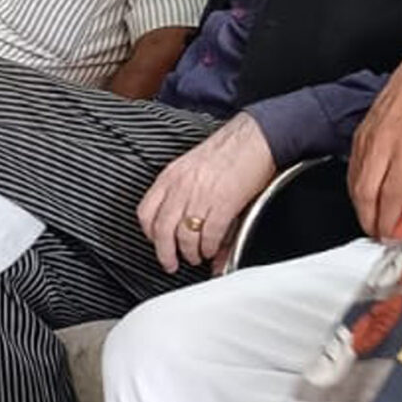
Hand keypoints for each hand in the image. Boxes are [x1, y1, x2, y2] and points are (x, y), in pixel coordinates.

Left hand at [136, 114, 276, 273]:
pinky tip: (212, 250)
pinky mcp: (223, 204)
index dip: (150, 234)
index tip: (157, 242)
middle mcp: (182, 186)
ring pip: (185, 237)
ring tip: (197, 256)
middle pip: (162, 231)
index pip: (146, 212)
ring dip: (190, 253)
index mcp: (171, 176)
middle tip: (171, 264)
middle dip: (166, 254)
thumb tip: (183, 225)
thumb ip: (183, 194)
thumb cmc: (229, 150)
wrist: (255, 138)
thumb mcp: (194, 167)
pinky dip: (210, 248)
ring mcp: (201, 196)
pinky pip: (210, 236)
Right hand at [349, 54, 401, 239]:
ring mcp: (368, 139)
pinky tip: (364, 201)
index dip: (391, 219)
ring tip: (372, 224)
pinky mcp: (359, 136)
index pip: (393, 192)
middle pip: (367, 192)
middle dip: (371, 220)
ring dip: (362, 209)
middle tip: (380, 236)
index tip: (394, 235)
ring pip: (356, 183)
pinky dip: (356, 191)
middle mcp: (384, 143)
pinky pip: (352, 170)